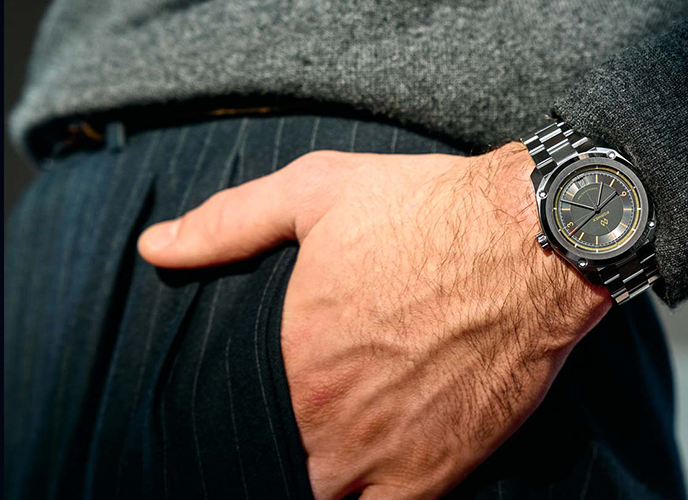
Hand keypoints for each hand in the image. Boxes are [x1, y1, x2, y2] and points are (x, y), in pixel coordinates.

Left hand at [138, 142, 610, 498]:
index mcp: (293, 358)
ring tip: (352, 434)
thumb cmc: (426, 211)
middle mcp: (331, 417)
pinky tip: (386, 460)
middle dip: (296, 437)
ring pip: (334, 490)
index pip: (242, 414)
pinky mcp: (440, 469)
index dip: (258, 405)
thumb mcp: (315, 192)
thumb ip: (228, 225)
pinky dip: (380, 493)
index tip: (278, 389)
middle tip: (320, 408)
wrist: (532, 240)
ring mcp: (386, 452)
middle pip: (288, 457)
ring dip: (338, 466)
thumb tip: (154, 248)